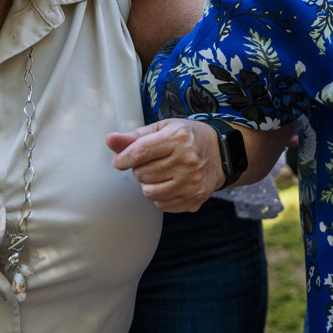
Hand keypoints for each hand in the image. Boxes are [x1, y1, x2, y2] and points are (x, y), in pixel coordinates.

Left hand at [107, 119, 224, 211]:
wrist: (223, 153)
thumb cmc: (189, 137)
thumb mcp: (164, 128)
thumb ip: (135, 136)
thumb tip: (110, 140)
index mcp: (178, 138)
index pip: (138, 153)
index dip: (122, 158)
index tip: (119, 160)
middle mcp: (187, 161)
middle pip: (142, 174)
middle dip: (139, 169)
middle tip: (152, 162)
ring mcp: (192, 182)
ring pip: (149, 192)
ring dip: (148, 184)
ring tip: (160, 173)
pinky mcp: (195, 199)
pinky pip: (162, 205)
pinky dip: (160, 196)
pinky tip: (170, 183)